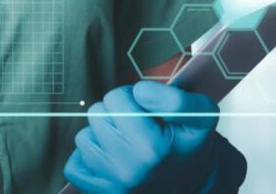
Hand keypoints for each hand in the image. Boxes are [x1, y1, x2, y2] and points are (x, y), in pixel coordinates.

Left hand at [64, 81, 243, 192]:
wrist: (193, 185)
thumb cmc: (191, 146)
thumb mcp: (202, 116)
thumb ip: (176, 98)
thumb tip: (140, 92)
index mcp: (151, 149)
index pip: (116, 97)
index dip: (133, 97)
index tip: (149, 112)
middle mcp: (128, 170)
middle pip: (97, 113)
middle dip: (115, 114)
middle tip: (138, 127)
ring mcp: (111, 185)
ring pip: (84, 137)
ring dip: (103, 136)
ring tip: (127, 144)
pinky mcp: (98, 193)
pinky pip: (74, 164)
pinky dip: (90, 159)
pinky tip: (112, 159)